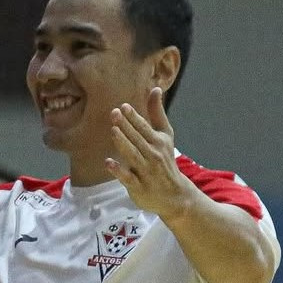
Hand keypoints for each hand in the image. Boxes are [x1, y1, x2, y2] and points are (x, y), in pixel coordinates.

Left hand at [104, 86, 193, 219]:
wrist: (174, 193)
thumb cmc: (165, 159)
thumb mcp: (165, 135)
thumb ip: (156, 113)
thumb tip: (154, 88)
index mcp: (158, 141)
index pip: (144, 128)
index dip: (134, 118)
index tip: (124, 107)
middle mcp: (153, 155)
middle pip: (137, 139)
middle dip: (126, 126)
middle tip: (114, 113)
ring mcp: (145, 171)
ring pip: (133, 155)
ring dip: (123, 143)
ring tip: (113, 131)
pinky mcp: (138, 186)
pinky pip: (127, 177)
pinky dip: (118, 170)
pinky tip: (108, 162)